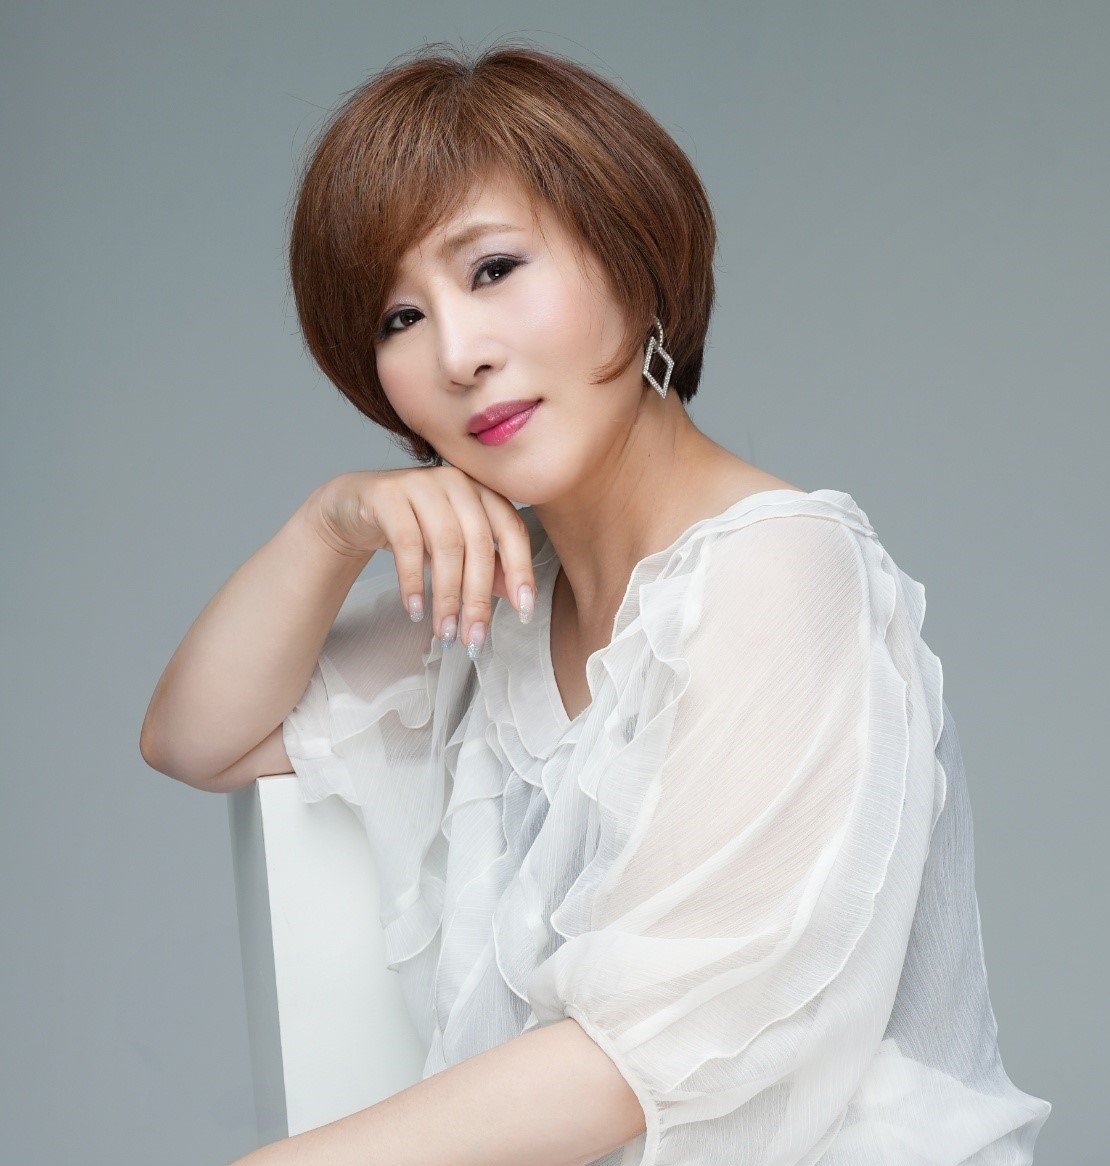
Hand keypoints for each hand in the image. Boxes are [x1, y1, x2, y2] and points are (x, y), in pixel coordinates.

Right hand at [310, 467, 536, 653]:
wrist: (353, 508)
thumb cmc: (412, 528)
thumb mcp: (453, 549)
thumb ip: (486, 566)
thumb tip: (515, 596)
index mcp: (481, 490)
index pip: (512, 529)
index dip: (521, 570)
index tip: (524, 610)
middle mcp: (456, 481)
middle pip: (479, 543)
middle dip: (478, 597)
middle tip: (474, 637)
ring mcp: (422, 482)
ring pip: (446, 545)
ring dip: (447, 595)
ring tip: (444, 630)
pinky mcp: (387, 494)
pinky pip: (406, 542)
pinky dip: (412, 580)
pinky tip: (415, 608)